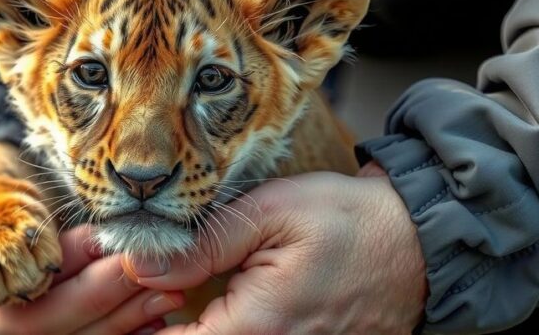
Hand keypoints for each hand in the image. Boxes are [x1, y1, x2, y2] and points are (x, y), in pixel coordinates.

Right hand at [0, 147, 184, 333]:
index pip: (24, 307)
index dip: (70, 280)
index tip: (107, 241)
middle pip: (62, 330)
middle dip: (112, 301)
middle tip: (158, 270)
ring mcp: (30, 327)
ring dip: (131, 318)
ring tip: (173, 290)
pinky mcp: (59, 323)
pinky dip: (132, 330)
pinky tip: (164, 315)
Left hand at [121, 165, 426, 333]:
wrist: (412, 243)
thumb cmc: (344, 222)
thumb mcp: (268, 214)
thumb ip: (202, 245)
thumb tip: (138, 265)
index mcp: (254, 329)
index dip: (135, 324)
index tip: (127, 293)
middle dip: (156, 325)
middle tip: (145, 290)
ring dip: (187, 327)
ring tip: (171, 296)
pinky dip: (218, 328)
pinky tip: (205, 305)